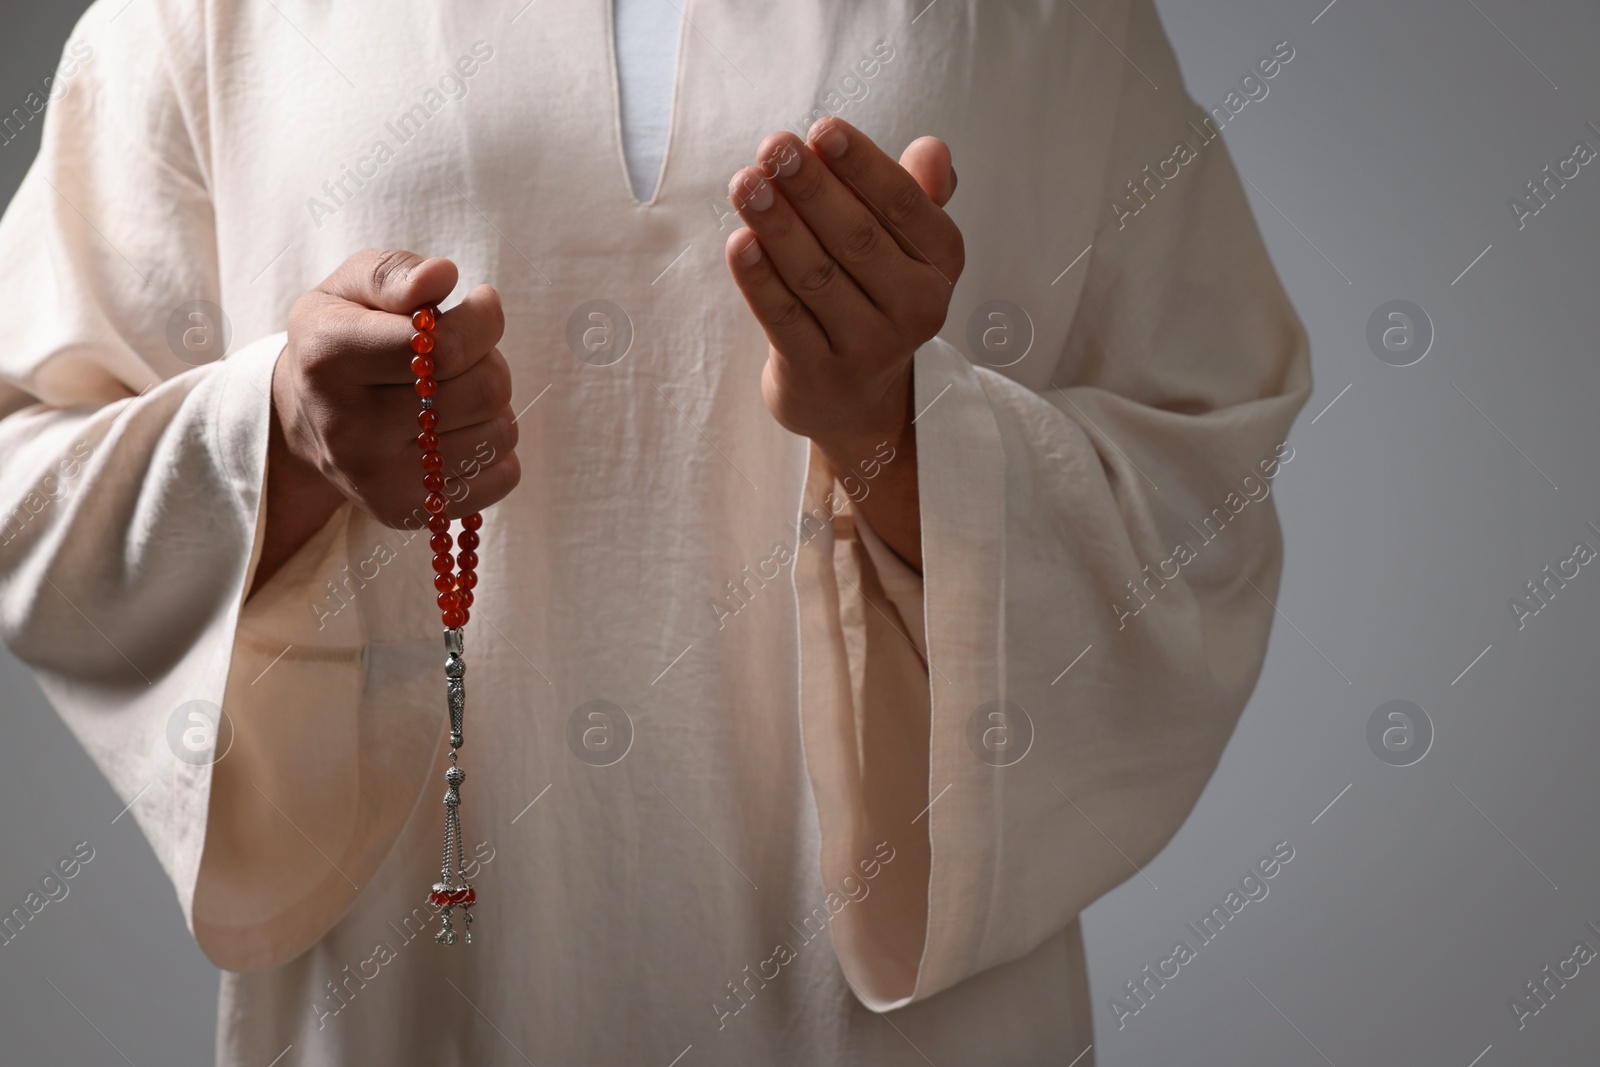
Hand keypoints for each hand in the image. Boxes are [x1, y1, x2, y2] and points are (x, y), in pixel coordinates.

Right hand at [255, 249, 518, 591]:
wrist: (301, 419)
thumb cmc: (341, 338)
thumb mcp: (348, 288)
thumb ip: (394, 273)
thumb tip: (442, 275)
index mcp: (330, 356)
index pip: (444, 347)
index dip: (483, 319)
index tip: (482, 303)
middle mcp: (348, 426)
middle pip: (481, 392)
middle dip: (489, 360)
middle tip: (464, 354)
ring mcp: (377, 478)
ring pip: (497, 434)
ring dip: (494, 405)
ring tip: (457, 392)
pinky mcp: (405, 512)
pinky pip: (500, 478)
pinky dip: (495, 450)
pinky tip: (459, 432)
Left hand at [724, 118, 961, 568]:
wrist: (858, 400)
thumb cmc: (874, 298)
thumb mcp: (906, 248)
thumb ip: (914, 194)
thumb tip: (933, 150)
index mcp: (940, 262)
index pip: (902, 205)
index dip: (861, 166)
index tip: (822, 130)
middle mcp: (915, 307)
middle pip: (856, 239)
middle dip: (811, 189)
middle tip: (773, 148)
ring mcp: (868, 346)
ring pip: (816, 277)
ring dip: (777, 225)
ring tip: (746, 184)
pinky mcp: (819, 374)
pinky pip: (784, 319)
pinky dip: (758, 280)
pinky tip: (739, 243)